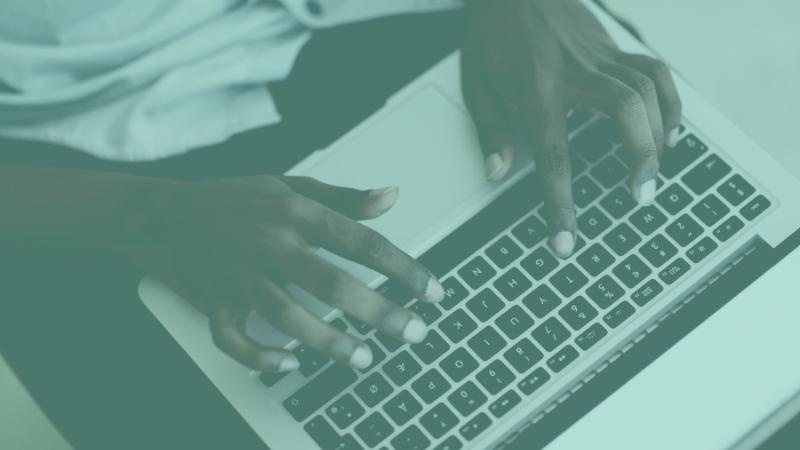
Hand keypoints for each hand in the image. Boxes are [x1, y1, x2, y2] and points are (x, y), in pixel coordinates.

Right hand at [145, 176, 443, 371]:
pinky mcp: (214, 301)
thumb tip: (391, 197)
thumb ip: (343, 197)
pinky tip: (290, 364)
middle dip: (379, 312)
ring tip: (365, 359)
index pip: (362, 241)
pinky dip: (261, 357)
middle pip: (333, 284)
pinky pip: (235, 340)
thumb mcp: (288, 186)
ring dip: (330, 343)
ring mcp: (240, 275)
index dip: (403, 269)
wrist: (159, 213)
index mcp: (294, 212)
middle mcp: (270, 244)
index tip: (432, 291)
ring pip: (289, 317)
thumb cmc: (229, 200)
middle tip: (413, 332)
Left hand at [462, 0, 681, 257]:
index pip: (552, 155)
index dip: (560, 204)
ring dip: (657, 135)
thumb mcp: (475, 82)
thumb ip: (489, 128)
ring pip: (646, 89)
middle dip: (639, 157)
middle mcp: (574, 72)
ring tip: (651, 176)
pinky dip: (669, 102)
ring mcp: (599, 56)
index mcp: (535, 89)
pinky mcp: (612, 47)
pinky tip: (669, 132)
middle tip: (638, 199)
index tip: (565, 243)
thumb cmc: (490, 32)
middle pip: (624, 111)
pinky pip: (653, 71)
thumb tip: (497, 173)